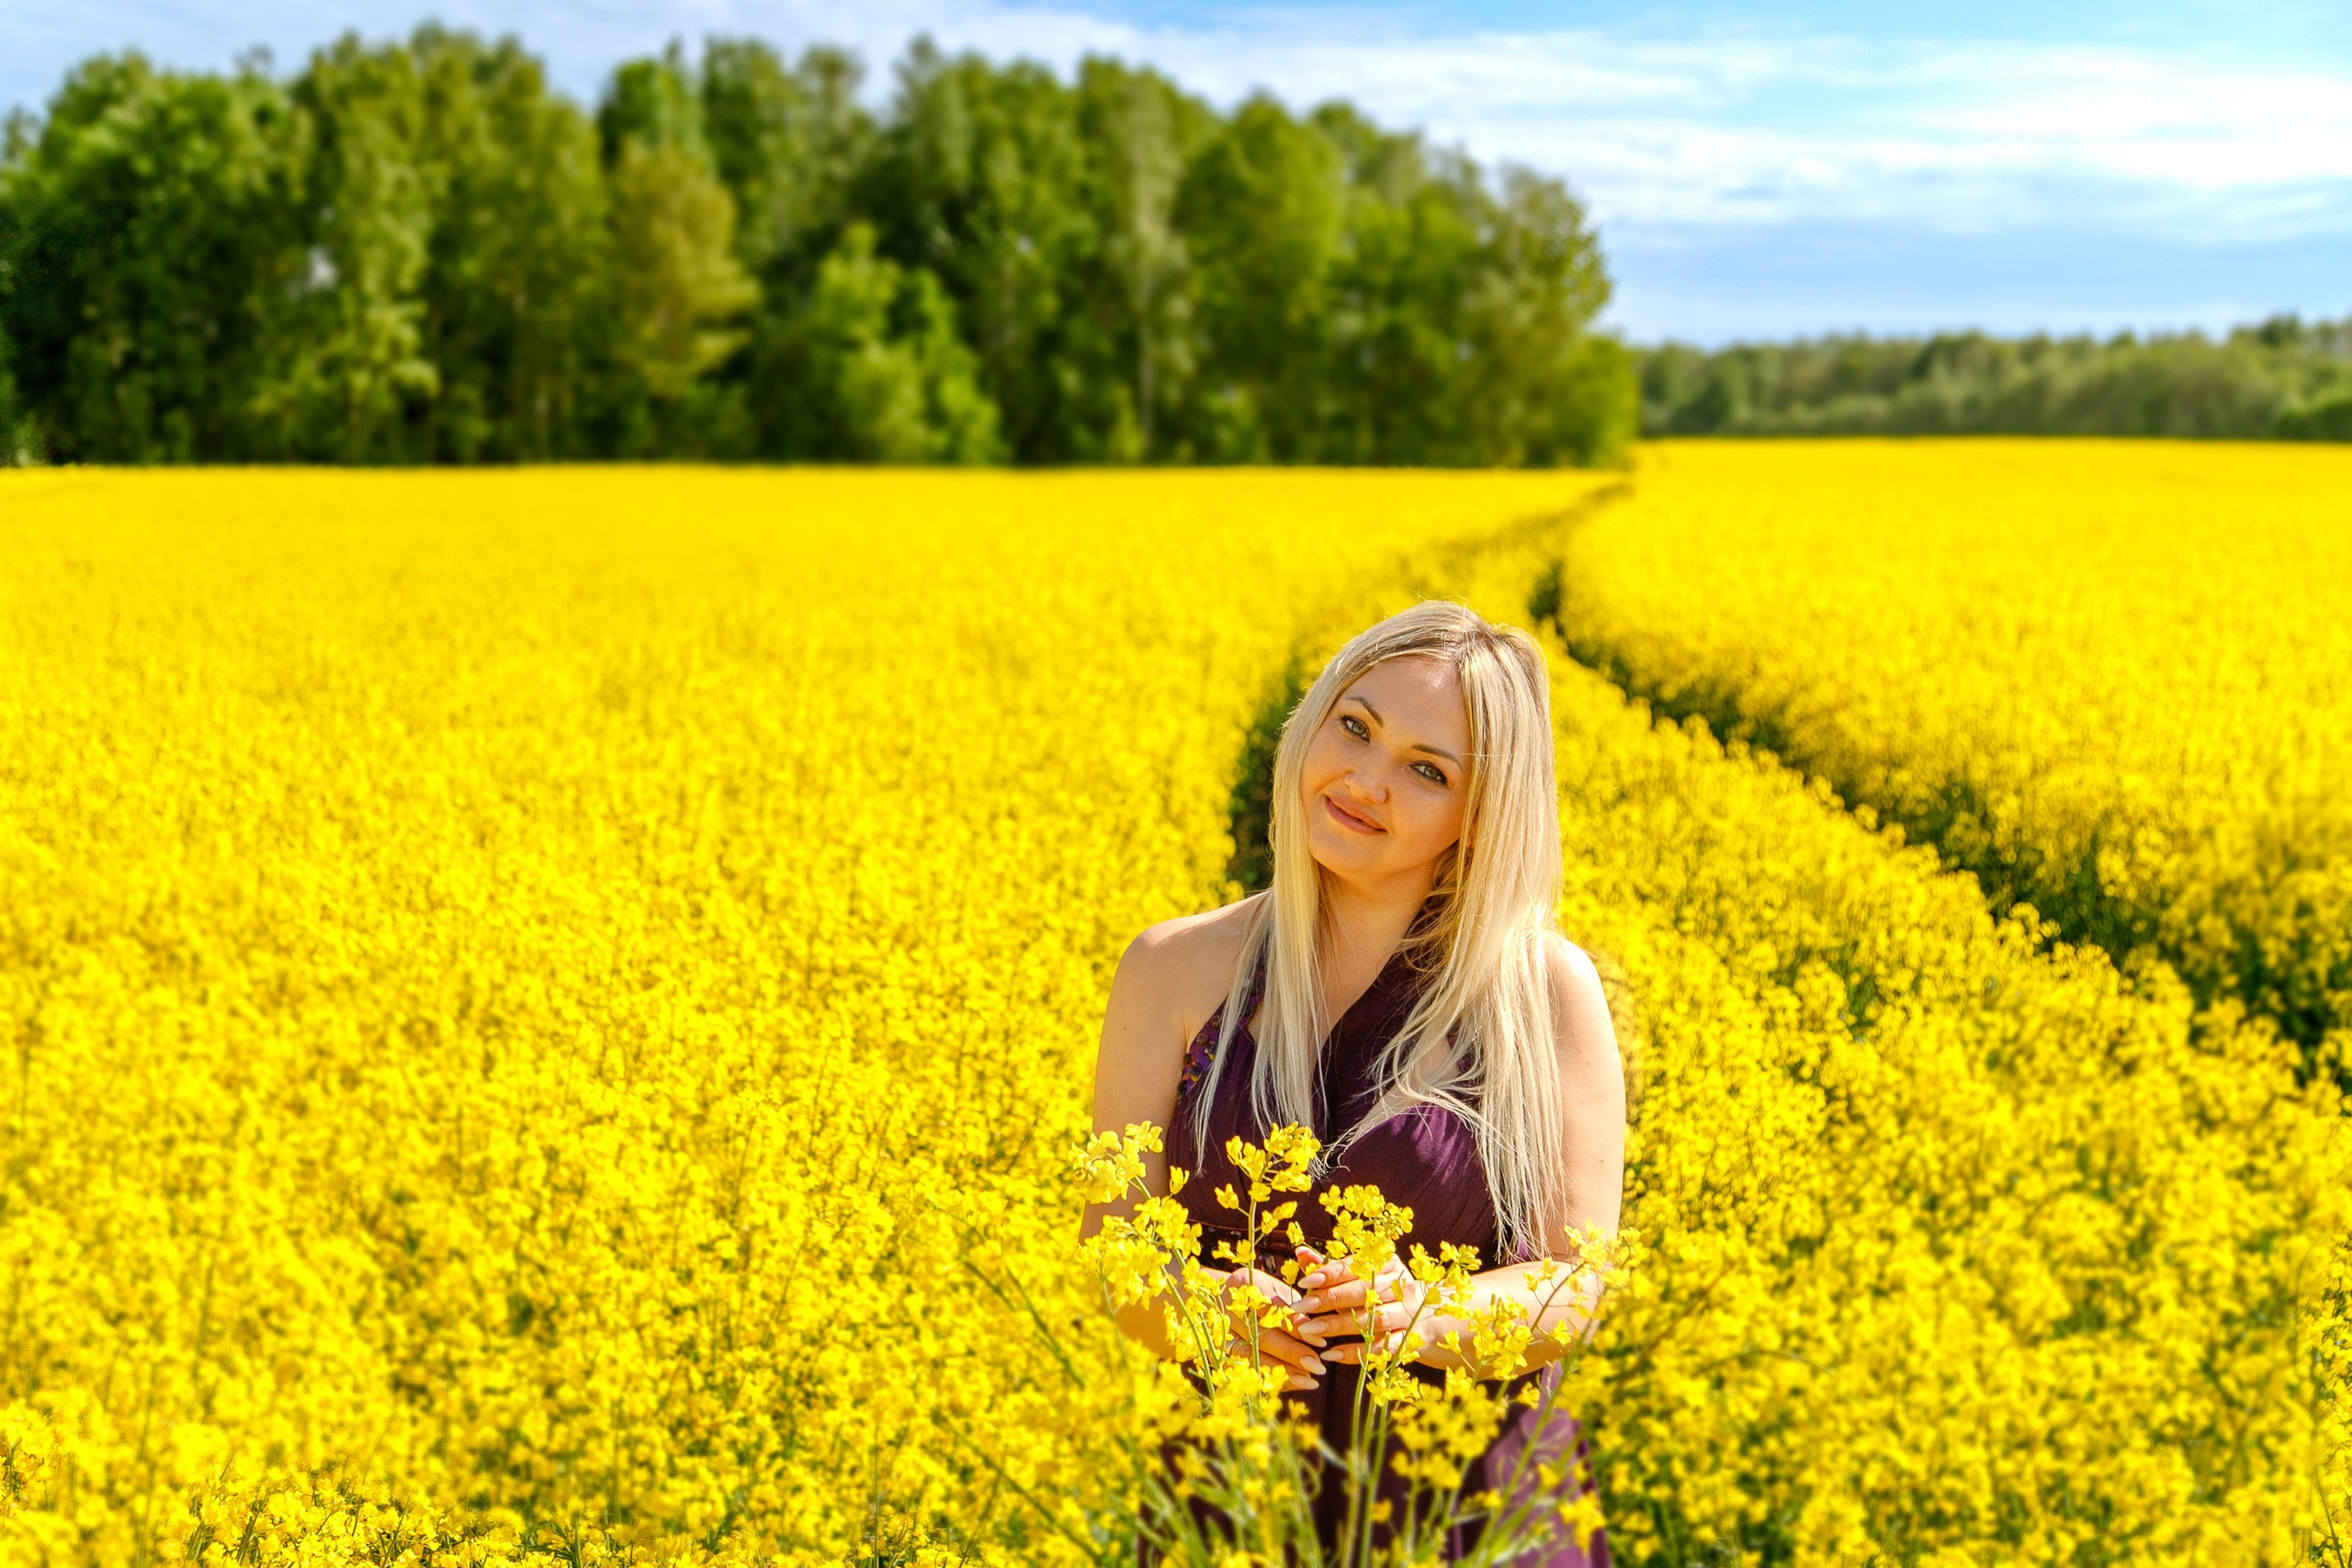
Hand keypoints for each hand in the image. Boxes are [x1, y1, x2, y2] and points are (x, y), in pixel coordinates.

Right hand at [1215, 1266, 1324, 1391]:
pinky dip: (1269, 1379)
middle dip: (1291, 1352)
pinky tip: (1290, 1384)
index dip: (1297, 1326)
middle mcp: (1229, 1311)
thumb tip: (1314, 1328)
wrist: (1209, 1297)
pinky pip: (1245, 1370)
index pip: (1274, 1310)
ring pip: (1252, 1356)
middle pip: (1262, 1335)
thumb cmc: (1253, 1291)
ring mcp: (1220, 1334)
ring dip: (1281, 1371)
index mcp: (1245, 1287)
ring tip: (1308, 1380)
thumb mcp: (1271, 1287)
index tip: (1319, 1340)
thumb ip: (1289, 1304)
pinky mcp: (1218, 1353)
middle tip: (1317, 1365)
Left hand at [1288, 1245, 1429, 1364]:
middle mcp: (1401, 1285)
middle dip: (1329, 1300)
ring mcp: (1409, 1313)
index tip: (1304, 1283)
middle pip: (1363, 1291)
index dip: (1329, 1274)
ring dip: (1338, 1325)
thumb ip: (1329, 1268)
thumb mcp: (1357, 1279)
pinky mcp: (1410, 1340)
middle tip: (1300, 1308)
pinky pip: (1382, 1347)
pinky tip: (1331, 1354)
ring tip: (1309, 1331)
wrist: (1427, 1319)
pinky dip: (1356, 1352)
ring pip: (1372, 1319)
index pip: (1355, 1266)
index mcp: (1387, 1263)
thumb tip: (1300, 1252)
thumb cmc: (1380, 1294)